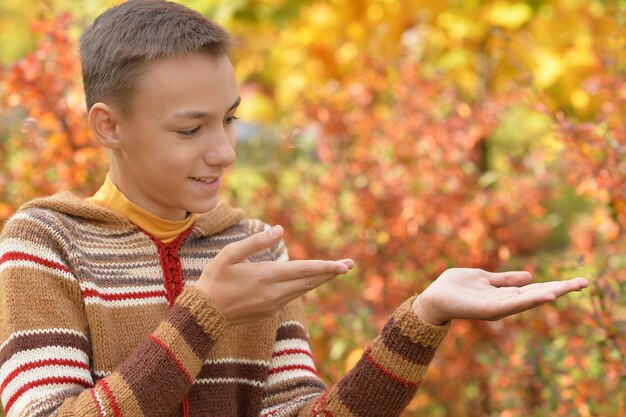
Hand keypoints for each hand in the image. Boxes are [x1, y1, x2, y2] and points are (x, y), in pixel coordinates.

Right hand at [196, 225, 353, 324]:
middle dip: (331, 273)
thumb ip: (256, 242)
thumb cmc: (215, 279)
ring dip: (319, 280)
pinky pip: (291, 296)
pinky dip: (303, 286)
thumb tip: (279, 230)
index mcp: (267, 276)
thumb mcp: (230, 254)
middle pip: (310, 282)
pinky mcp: (269, 311)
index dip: (326, 267)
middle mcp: (275, 292)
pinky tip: (308, 280)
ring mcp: (273, 304)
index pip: (304, 270)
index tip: (345, 266)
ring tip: (335, 270)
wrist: (204, 314)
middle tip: (351, 265)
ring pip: (303, 290)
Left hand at [411, 268, 588, 325]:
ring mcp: (498, 307)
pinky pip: (511, 305)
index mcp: (505, 294)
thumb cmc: (456, 287)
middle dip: (560, 289)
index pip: (535, 289)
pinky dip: (528, 300)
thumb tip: (530, 276)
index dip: (556, 285)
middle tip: (585, 283)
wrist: (434, 297)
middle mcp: (505, 303)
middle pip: (537, 295)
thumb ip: (505, 279)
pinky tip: (544, 295)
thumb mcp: (485, 278)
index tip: (578, 281)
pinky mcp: (488, 310)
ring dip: (549, 294)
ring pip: (528, 300)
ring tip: (569, 288)